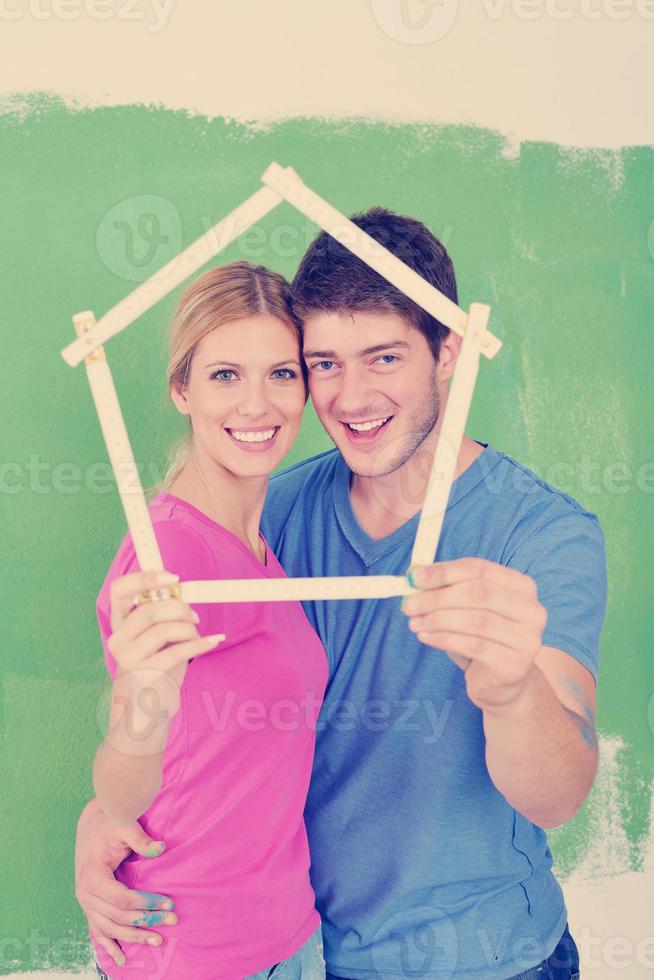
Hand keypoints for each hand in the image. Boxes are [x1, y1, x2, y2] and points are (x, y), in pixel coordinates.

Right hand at [74, 798, 176, 966]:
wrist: (93, 822)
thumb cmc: (111, 823)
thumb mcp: (125, 826)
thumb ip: (141, 839)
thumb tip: (161, 848)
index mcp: (92, 876)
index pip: (122, 900)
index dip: (146, 904)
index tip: (169, 903)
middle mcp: (85, 894)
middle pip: (118, 917)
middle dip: (147, 921)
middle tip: (172, 920)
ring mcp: (85, 902)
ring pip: (110, 928)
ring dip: (133, 936)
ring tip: (158, 940)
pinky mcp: (89, 905)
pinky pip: (98, 930)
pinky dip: (109, 946)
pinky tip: (121, 960)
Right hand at [108, 569, 224, 711]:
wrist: (146, 705)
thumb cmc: (155, 663)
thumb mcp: (155, 636)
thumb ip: (161, 613)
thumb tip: (180, 590)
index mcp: (118, 623)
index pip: (119, 590)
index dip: (144, 578)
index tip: (173, 578)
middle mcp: (118, 639)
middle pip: (150, 609)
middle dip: (180, 608)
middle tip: (193, 616)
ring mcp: (129, 658)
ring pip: (164, 629)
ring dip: (188, 628)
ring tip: (196, 633)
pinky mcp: (146, 674)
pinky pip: (178, 651)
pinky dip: (200, 643)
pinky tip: (213, 640)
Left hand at [402, 558, 547, 711]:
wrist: (500, 683)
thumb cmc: (481, 638)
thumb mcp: (465, 608)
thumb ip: (445, 588)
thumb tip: (413, 575)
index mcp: (521, 586)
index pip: (480, 569)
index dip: (444, 571)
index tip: (413, 577)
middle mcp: (531, 610)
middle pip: (479, 593)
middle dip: (438, 598)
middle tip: (409, 605)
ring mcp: (527, 639)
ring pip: (476, 621)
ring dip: (438, 620)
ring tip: (415, 623)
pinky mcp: (514, 664)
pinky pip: (473, 646)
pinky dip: (444, 639)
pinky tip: (426, 637)